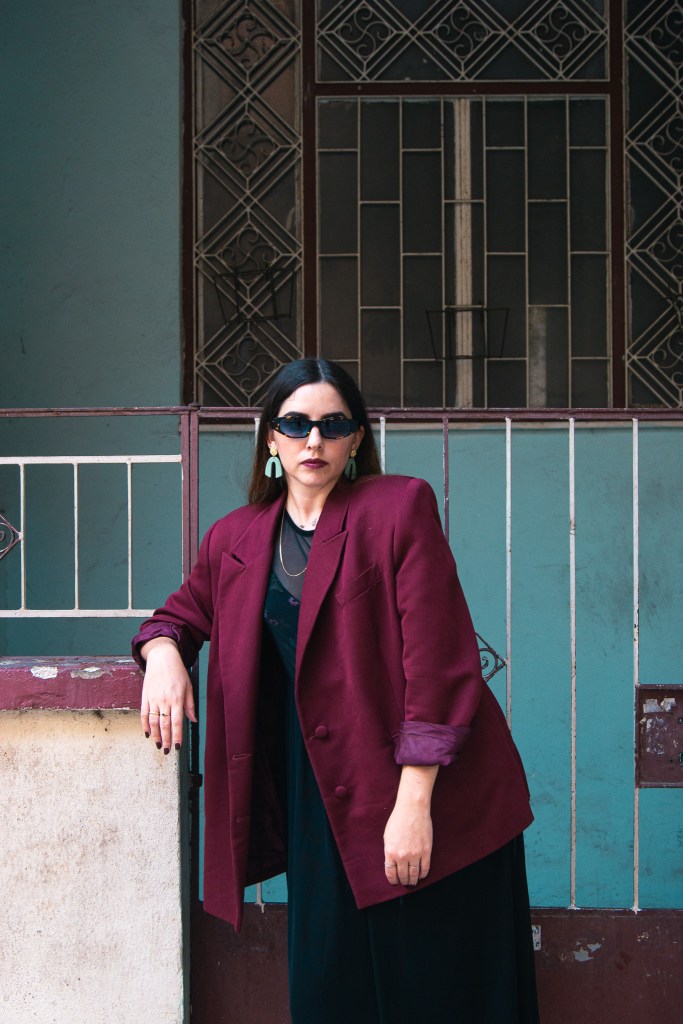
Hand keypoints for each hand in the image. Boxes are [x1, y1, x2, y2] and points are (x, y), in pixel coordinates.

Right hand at [139, 638, 196, 752]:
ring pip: (153, 722)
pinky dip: (145, 725)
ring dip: (155, 736)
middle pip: (164, 725)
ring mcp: (153, 699)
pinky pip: (144, 714)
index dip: (177, 736)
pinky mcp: (145, 697)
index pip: (177, 722)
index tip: (177, 747)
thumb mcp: (188, 686)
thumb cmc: (178, 672)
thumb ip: (190, 705)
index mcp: (177, 699)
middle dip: (165, 740)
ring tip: (158, 745)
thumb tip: (194, 720)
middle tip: (166, 751)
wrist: (162, 658)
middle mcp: (164, 701)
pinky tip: (147, 733)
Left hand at [383, 802, 432, 886]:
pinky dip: (423, 874)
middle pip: (402, 876)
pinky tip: (421, 875)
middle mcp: (402, 856)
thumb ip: (389, 852)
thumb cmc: (398, 820)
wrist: (412, 809)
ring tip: (412, 882)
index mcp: (390, 852)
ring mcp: (415, 854)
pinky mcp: (426, 851)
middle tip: (404, 882)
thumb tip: (391, 864)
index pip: (390, 873)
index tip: (394, 882)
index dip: (393, 880)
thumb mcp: (387, 836)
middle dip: (403, 881)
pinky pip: (425, 868)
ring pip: (414, 874)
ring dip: (413, 880)